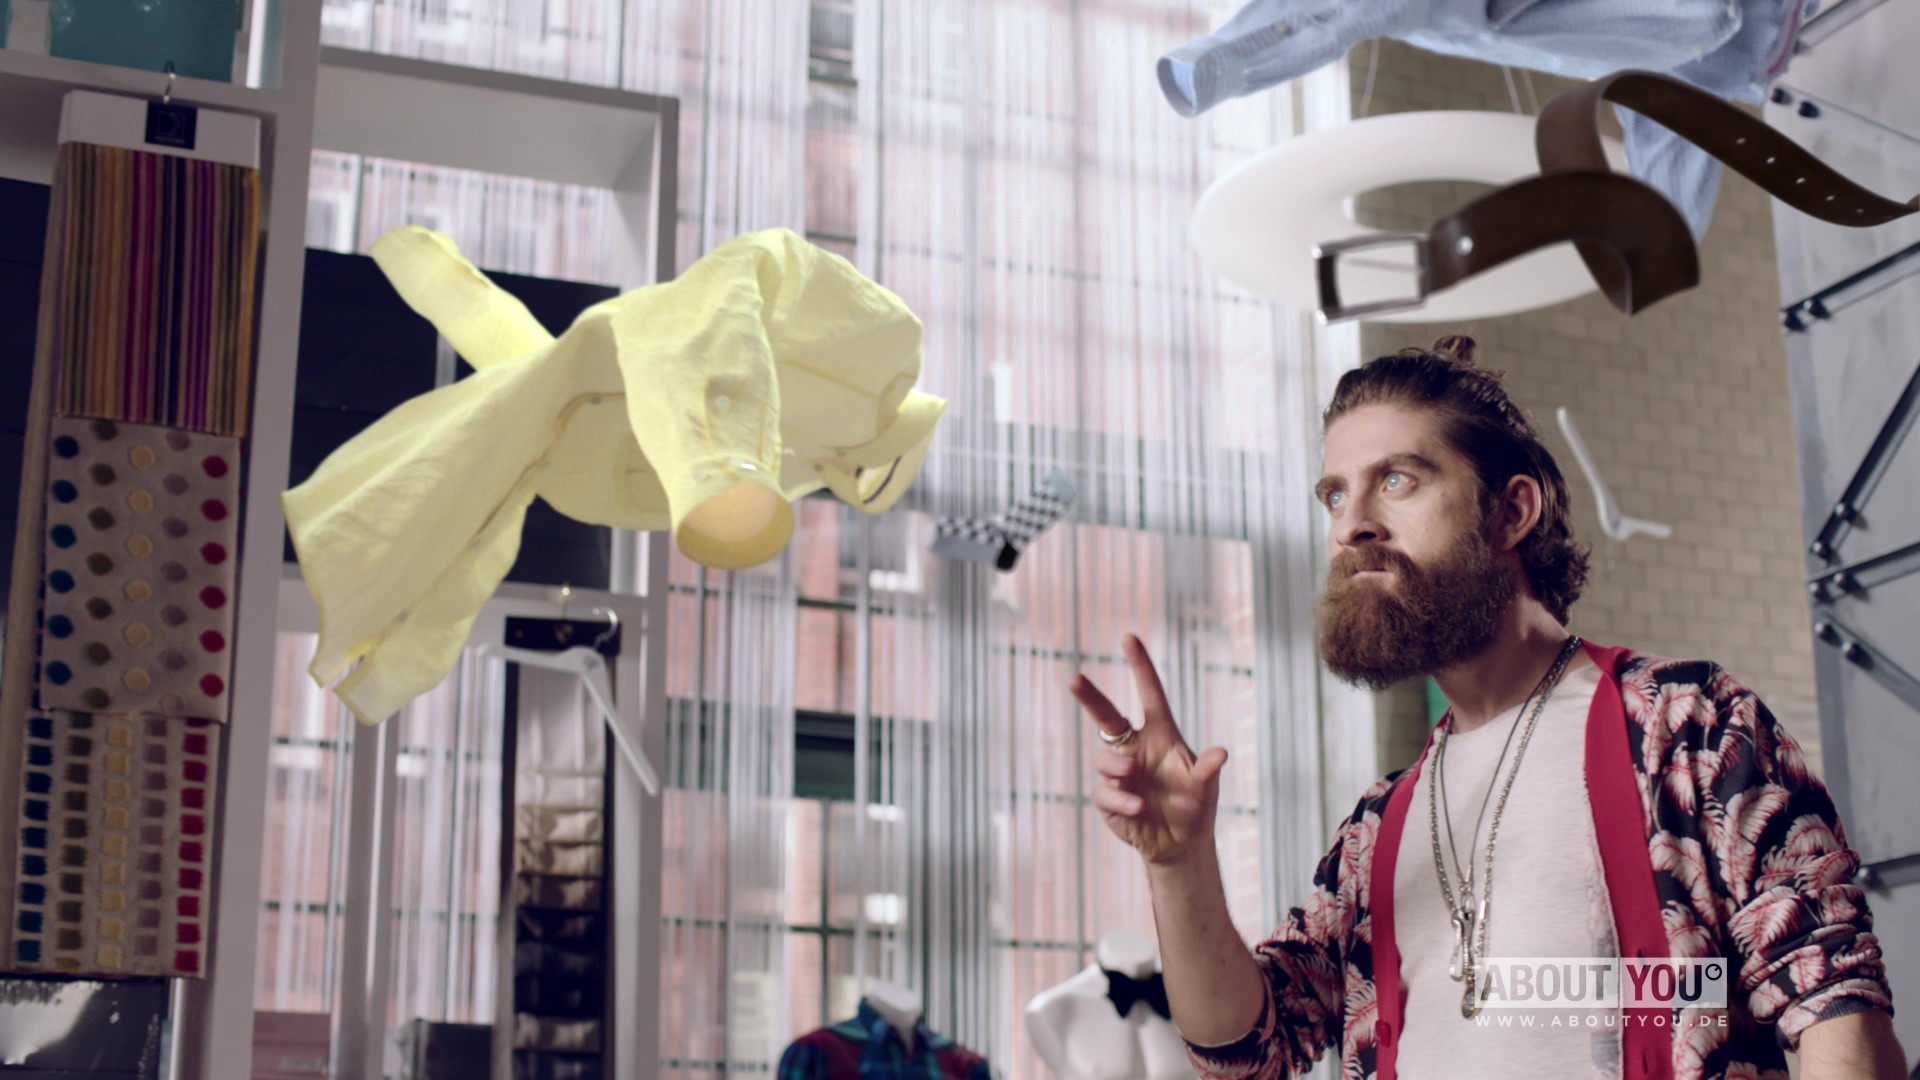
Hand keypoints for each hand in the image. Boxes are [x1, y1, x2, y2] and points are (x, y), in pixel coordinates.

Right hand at [1071, 635, 1228, 867]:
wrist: (1180, 846)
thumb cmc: (1195, 808)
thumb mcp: (1205, 789)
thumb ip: (1208, 771)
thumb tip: (1221, 753)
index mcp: (1160, 735)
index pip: (1149, 695)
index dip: (1140, 667)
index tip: (1129, 638)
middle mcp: (1136, 749)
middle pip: (1107, 716)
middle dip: (1089, 697)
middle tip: (1074, 679)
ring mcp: (1120, 773)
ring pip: (1104, 758)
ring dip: (1114, 765)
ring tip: (1129, 775)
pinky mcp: (1110, 799)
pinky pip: (1105, 792)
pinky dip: (1120, 798)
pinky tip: (1137, 808)